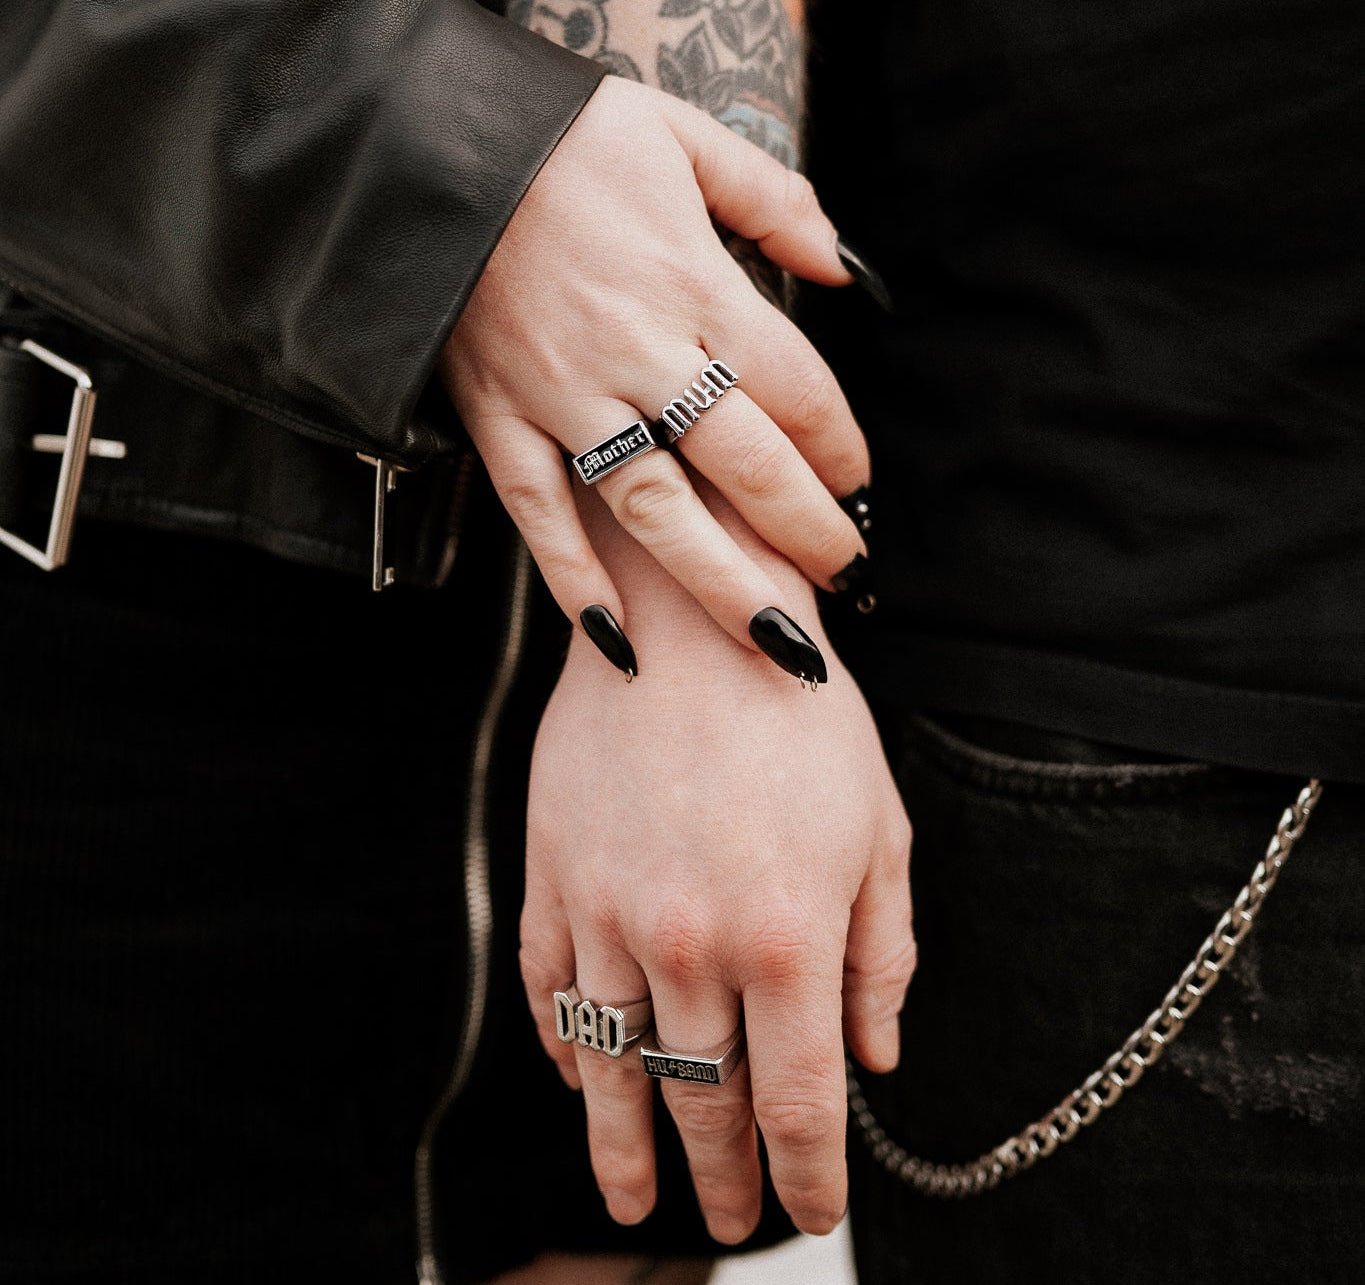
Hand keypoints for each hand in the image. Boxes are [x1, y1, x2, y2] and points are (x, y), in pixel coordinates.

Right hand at [439, 75, 868, 666]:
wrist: (427, 140)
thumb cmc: (564, 138)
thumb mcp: (685, 139)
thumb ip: (774, 203)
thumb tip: (843, 268)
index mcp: (694, 284)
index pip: (797, 390)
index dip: (840, 450)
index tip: (858, 489)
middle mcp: (637, 352)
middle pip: (746, 464)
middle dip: (807, 530)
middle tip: (847, 577)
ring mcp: (562, 395)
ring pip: (655, 509)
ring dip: (721, 582)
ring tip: (774, 638)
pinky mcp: (497, 417)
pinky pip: (539, 513)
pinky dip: (575, 579)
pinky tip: (619, 639)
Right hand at [518, 487, 913, 1240]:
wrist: (692, 619)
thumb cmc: (805, 718)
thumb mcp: (880, 833)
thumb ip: (881, 959)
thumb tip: (876, 1060)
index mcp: (790, 940)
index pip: (800, 1104)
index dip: (807, 1177)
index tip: (810, 1217)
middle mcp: (692, 945)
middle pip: (704, 1101)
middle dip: (723, 1176)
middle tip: (732, 1219)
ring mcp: (608, 914)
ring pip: (614, 1067)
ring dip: (624, 1147)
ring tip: (629, 1201)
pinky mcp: (553, 876)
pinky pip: (550, 989)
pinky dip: (565, 1048)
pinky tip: (579, 1082)